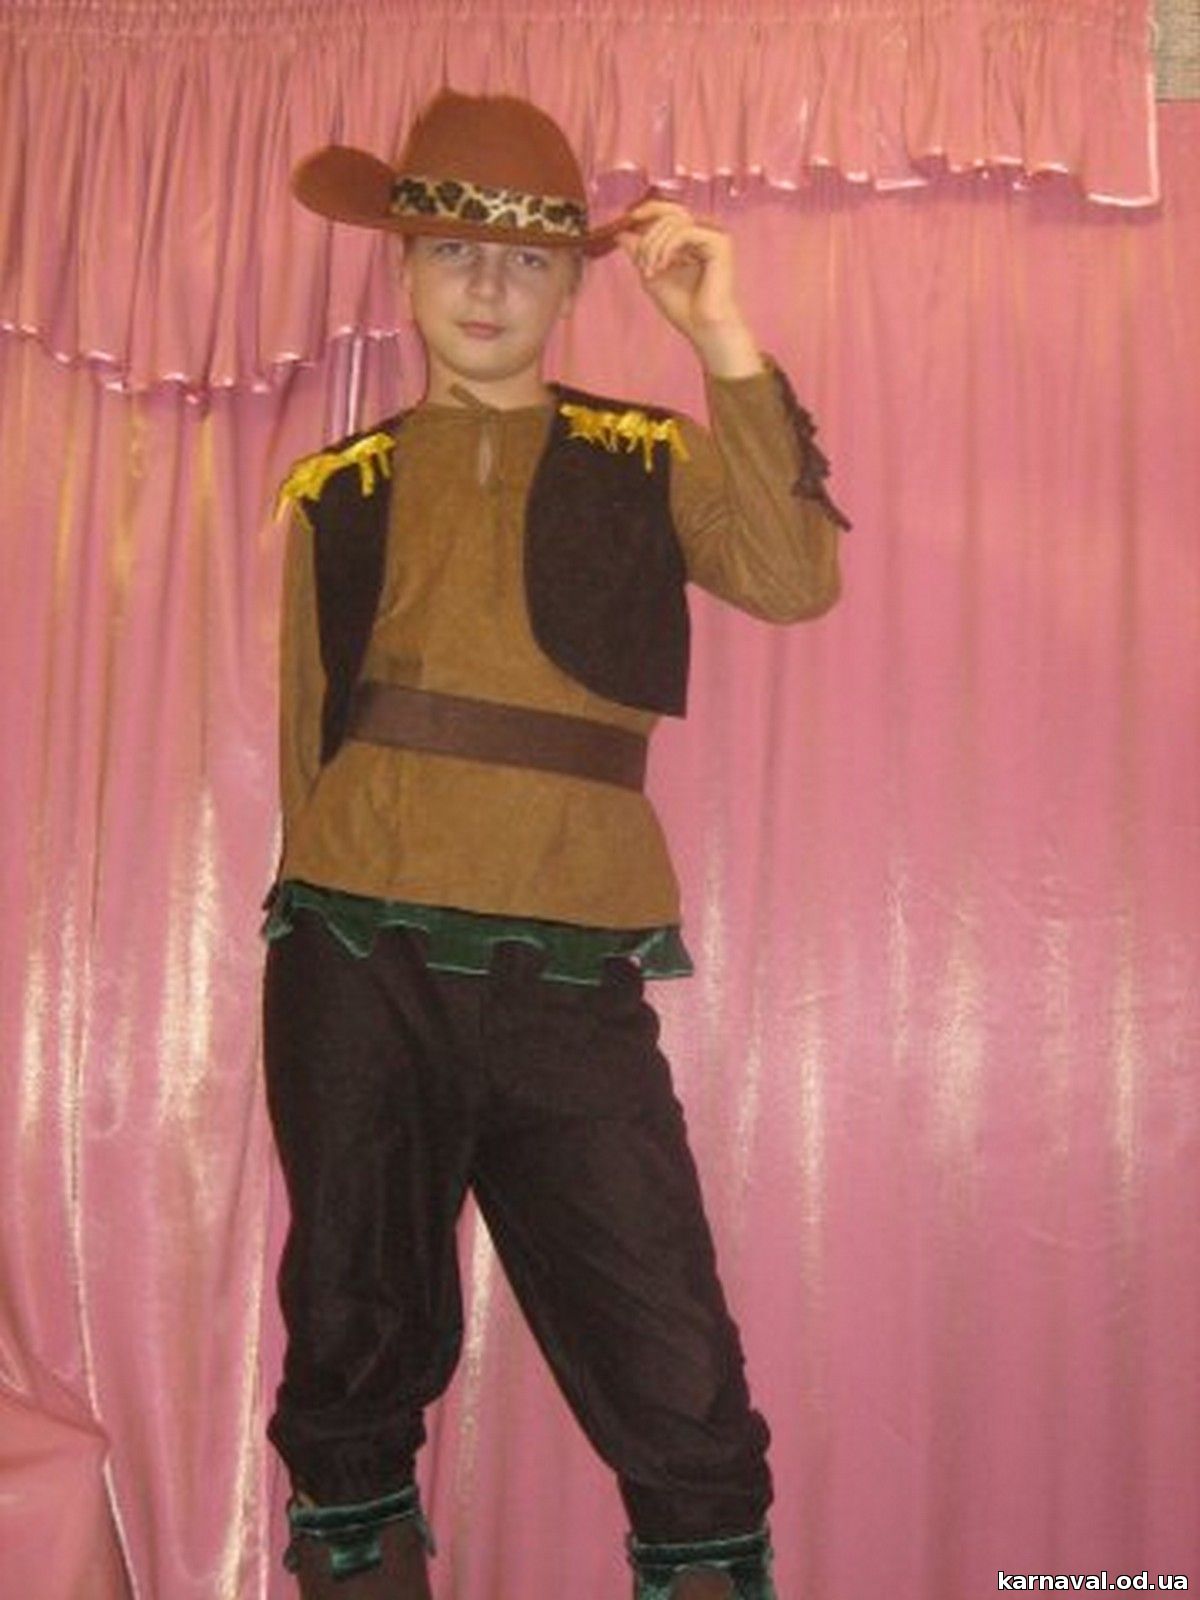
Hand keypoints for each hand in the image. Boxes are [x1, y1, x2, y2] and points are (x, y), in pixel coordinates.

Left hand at [617, 199, 761, 376]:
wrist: (703, 328)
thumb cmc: (684, 308)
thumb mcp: (651, 274)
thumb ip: (638, 252)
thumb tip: (620, 231)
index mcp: (692, 238)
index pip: (668, 212)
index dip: (647, 210)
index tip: (627, 219)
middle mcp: (705, 233)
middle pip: (670, 212)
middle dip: (648, 235)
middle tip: (640, 262)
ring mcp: (714, 236)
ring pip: (675, 221)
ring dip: (654, 245)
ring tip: (650, 271)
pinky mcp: (720, 243)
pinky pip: (686, 231)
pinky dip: (668, 247)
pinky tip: (663, 266)